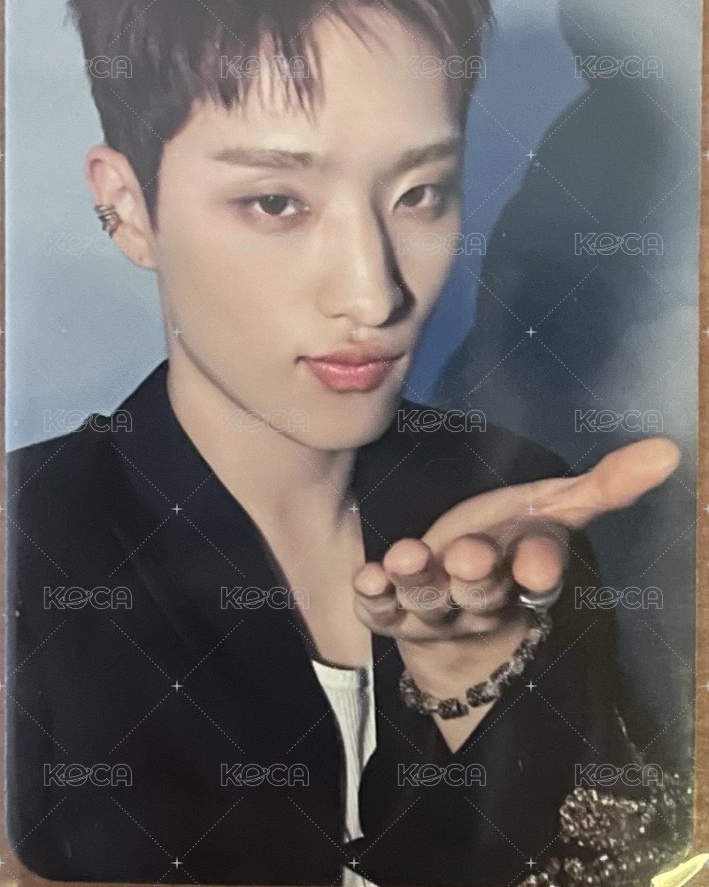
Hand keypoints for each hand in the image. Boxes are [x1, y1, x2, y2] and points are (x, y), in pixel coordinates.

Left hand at [352, 437, 679, 697]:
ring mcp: (436, 612)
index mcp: (524, 574)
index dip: (538, 571)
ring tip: (406, 556)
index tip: (536, 567)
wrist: (456, 612)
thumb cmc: (508, 545)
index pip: (539, 575)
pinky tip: (367, 576)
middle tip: (469, 558)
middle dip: (475, 576)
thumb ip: (604, 486)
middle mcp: (482, 599)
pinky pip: (382, 611)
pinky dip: (375, 596)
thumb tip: (669, 450)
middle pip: (482, 592)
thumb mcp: (552, 511)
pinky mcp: (393, 616)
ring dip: (418, 581)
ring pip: (430, 601)